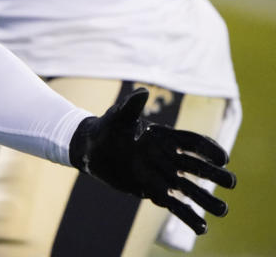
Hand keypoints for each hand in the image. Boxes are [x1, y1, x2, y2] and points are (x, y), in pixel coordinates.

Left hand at [69, 88, 235, 234]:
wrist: (91, 149)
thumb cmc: (107, 128)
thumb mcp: (118, 117)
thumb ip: (131, 106)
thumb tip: (142, 92)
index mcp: (165, 138)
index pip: (193, 143)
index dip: (209, 150)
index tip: (223, 159)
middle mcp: (168, 158)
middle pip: (197, 167)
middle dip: (215, 175)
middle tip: (231, 183)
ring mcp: (162, 175)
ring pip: (190, 189)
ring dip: (206, 200)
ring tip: (224, 211)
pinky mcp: (152, 191)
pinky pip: (174, 205)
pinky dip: (187, 216)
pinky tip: (202, 229)